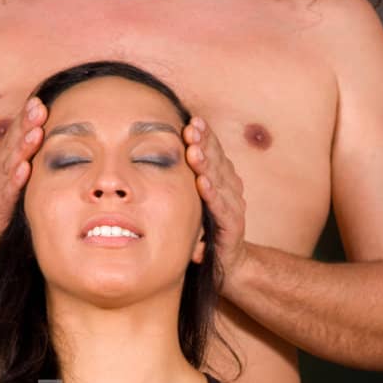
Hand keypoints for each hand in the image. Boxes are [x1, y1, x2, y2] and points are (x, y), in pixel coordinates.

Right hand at [0, 94, 46, 233]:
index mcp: (8, 156)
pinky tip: (24, 169)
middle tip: (39, 109)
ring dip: (22, 148)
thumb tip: (73, 131)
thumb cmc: (25, 200)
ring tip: (35, 134)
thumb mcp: (36, 175)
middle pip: (13, 142)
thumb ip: (45, 154)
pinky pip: (7, 192)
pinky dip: (15, 180)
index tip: (39, 102)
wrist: (6, 236)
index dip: (26, 117)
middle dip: (26, 125)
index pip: (17, 132)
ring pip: (9, 163)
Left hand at [183, 116, 246, 279]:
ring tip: (195, 150)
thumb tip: (149, 154)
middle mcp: (229, 187)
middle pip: (217, 159)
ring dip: (207, 164)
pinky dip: (213, 195)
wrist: (226, 262)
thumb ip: (178, 180)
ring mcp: (234, 205)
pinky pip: (222, 207)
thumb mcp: (188, 199)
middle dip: (205, 142)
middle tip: (192, 128)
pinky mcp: (233, 226)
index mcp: (219, 176)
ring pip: (220, 179)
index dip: (204, 135)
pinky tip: (203, 183)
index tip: (191, 120)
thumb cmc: (202, 226)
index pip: (212, 150)